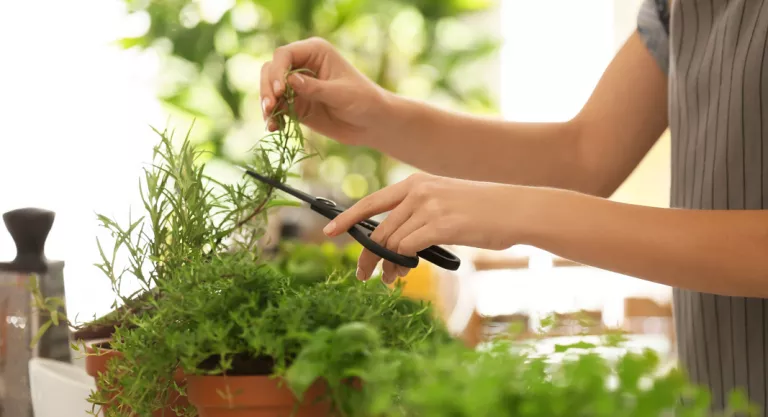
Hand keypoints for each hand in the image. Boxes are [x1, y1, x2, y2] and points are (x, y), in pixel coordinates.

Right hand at [260, 37, 392, 144]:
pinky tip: (274, 128)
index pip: (285, 55)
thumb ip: (315, 88)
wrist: (371, 123)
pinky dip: (273, 118)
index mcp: (315, 52)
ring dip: (266, 103)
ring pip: (269, 89)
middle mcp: (302, 66)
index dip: (277, 71)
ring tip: (270, 119)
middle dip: (266, 87)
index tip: (279, 90)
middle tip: (270, 106)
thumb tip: (290, 82)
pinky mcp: (296, 105)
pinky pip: (278, 109)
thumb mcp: (341, 93)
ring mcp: (297, 86)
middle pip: (271, 70)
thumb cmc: (363, 100)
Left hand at [322, 173, 529, 283]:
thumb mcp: (445, 202)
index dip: (347, 218)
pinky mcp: (440, 225)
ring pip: (392, 243)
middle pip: (379, 229)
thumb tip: (392, 246)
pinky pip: (407, 249)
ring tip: (392, 279)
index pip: (372, 201)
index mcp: (416, 182)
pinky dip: (401, 265)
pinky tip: (403, 274)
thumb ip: (417, 215)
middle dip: (368, 255)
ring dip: (388, 266)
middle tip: (364, 275)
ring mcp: (429, 207)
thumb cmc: (484, 211)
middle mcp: (418, 191)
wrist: (517, 209)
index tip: (328, 231)